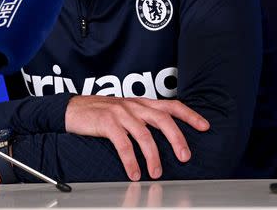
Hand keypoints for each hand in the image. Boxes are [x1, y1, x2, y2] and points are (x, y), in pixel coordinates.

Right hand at [65, 95, 208, 180]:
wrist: (71, 110)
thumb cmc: (100, 113)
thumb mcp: (125, 111)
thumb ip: (142, 119)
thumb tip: (164, 137)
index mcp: (141, 103)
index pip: (171, 105)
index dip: (189, 115)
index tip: (205, 126)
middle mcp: (133, 105)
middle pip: (163, 119)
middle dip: (177, 138)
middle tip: (185, 157)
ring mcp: (120, 112)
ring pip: (144, 134)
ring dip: (153, 156)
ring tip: (156, 173)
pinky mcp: (106, 122)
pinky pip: (123, 144)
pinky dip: (131, 161)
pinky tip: (134, 173)